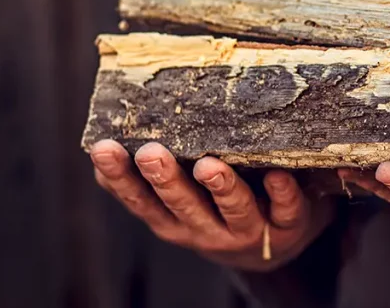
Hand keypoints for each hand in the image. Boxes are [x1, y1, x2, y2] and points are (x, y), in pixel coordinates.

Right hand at [89, 140, 332, 271]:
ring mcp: (248, 232)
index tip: (104, 149)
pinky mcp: (288, 228)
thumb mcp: (183, 200)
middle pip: (183, 207)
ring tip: (209, 166)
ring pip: (233, 211)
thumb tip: (101, 145)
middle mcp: (207, 231)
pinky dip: (283, 194)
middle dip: (166, 180)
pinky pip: (286, 211)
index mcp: (176, 222)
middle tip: (150, 153)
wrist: (277, 245)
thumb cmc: (220, 208)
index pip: (141, 201)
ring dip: (222, 187)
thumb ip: (151, 180)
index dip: (120, 178)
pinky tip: (279, 174)